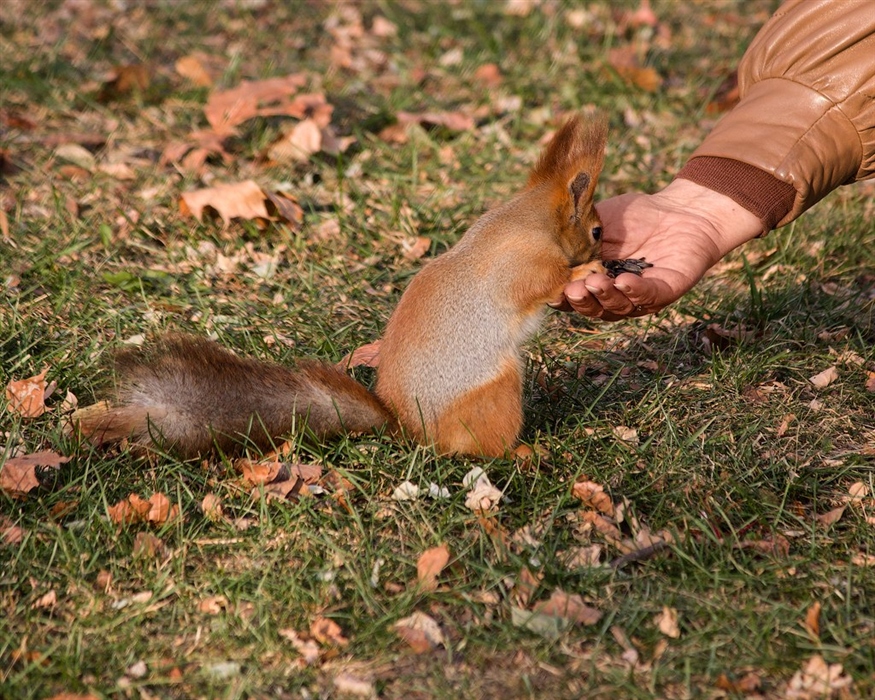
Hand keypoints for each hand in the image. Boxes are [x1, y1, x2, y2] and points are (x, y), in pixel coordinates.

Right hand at [558, 179, 763, 320]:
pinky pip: (648, 296)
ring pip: (619, 308)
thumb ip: (575, 233)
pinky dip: (635, 292)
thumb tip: (545, 241)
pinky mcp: (666, 290)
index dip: (561, 297)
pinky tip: (624, 281)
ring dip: (605, 298)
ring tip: (596, 282)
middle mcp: (614, 295)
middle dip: (582, 301)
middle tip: (574, 288)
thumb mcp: (597, 221)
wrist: (680, 208)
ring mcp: (639, 296)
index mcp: (593, 280)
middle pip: (593, 309)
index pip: (572, 297)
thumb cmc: (634, 216)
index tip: (552, 289)